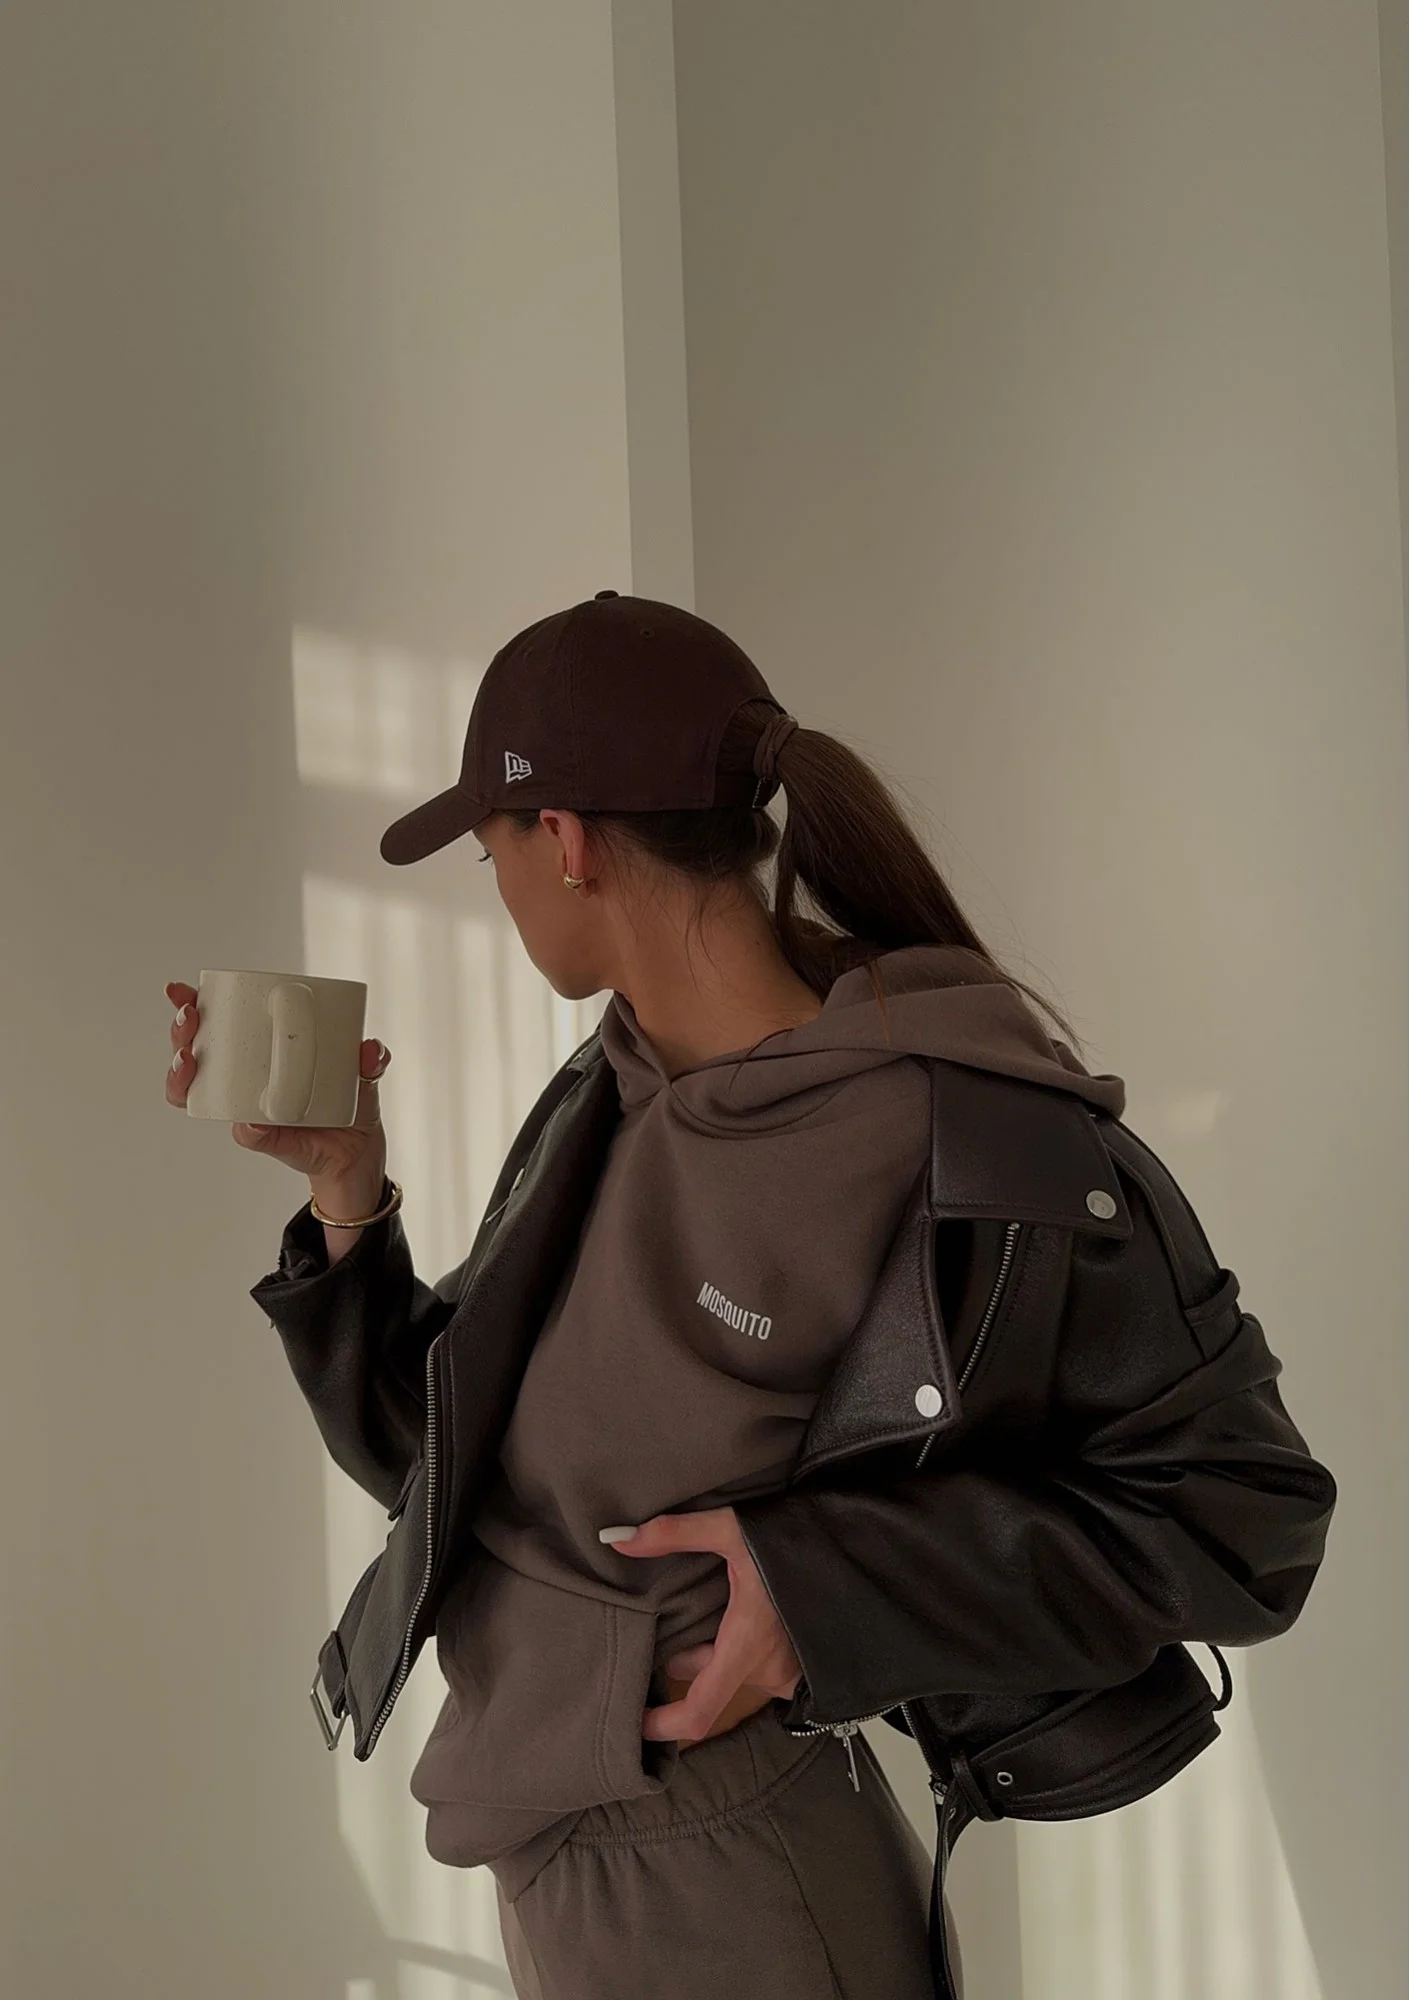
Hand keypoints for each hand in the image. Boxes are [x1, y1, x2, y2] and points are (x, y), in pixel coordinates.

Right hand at [164, 978, 392, 1186]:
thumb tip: (370, 1050)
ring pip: (193, 1090)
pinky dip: (245, 1128)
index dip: (192, 1004)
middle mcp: (242, 1077)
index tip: (181, 990)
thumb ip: (371, 1058)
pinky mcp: (262, 1137)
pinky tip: (246, 1121)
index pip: (217, 1022)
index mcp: (260, 1050)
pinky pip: (244, 1133)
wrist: (356, 1150)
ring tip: (189, 1061)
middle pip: (192, 1049)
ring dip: (180, 1075)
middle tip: (191, 1019)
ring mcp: (245, 1106)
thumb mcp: (365, 1072)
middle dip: (181, 1031)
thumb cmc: (350, 1101)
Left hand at [602, 1506, 802, 1743]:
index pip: (698, 1712)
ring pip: (731, 1670)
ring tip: (699, 1610)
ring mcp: (787, 1670)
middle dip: (682, 1660)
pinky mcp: (803, 1662)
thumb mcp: (735, 1530)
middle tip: (659, 1629)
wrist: (867, 1554)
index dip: (663, 1726)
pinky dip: (739, 1648)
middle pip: (706, 1680)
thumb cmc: (797, 1543)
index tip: (632, 1724)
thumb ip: (674, 1533)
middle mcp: (766, 1670)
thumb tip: (614, 1540)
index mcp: (745, 1648)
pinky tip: (740, 1612)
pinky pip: (758, 1665)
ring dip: (711, 1650)